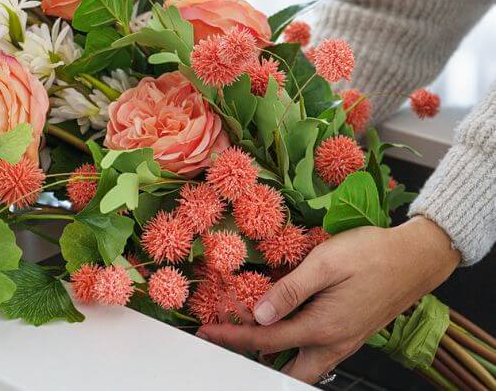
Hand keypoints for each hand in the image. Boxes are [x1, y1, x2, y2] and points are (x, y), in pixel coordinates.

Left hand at [197, 217, 459, 383]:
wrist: (416, 258)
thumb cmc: (373, 253)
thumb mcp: (327, 262)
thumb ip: (292, 290)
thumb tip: (260, 316)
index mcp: (324, 327)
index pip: (266, 340)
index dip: (233, 336)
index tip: (207, 331)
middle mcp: (334, 343)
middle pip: (286, 370)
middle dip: (253, 360)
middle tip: (228, 337)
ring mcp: (345, 341)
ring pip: (302, 365)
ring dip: (274, 354)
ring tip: (250, 329)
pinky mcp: (351, 332)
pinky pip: (316, 351)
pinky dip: (293, 344)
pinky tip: (284, 322)